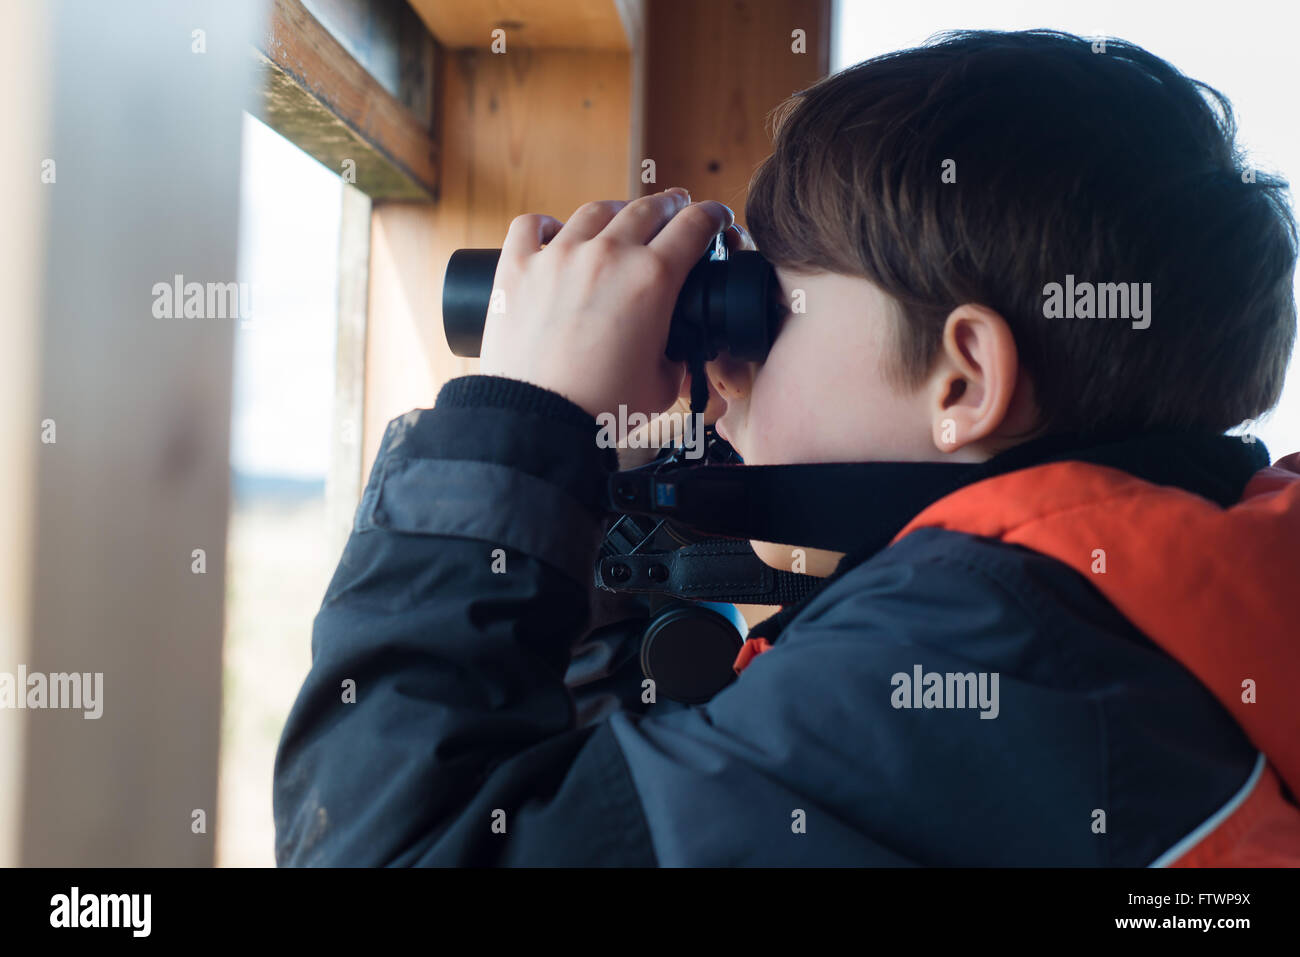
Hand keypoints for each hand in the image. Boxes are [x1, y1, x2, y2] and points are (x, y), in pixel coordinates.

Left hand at [478, 188, 734, 418]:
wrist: (538, 423)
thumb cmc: (602, 408)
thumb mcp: (663, 383)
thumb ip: (678, 354)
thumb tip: (682, 345)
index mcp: (652, 279)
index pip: (694, 225)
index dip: (713, 216)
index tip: (716, 218)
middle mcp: (607, 255)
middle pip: (649, 209)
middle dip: (670, 206)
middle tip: (676, 210)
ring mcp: (558, 256)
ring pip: (595, 212)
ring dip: (617, 212)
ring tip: (621, 220)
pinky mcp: (517, 268)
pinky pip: (532, 226)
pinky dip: (547, 225)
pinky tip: (554, 232)